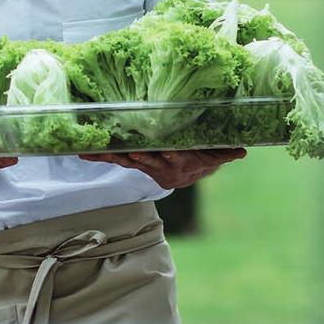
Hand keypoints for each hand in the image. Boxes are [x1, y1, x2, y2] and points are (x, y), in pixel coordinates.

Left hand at [76, 146, 245, 188]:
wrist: (191, 172)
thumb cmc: (204, 157)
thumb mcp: (216, 155)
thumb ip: (226, 152)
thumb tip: (242, 151)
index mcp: (178, 164)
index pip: (170, 158)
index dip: (162, 156)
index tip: (154, 152)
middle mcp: (160, 167)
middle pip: (143, 160)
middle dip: (130, 155)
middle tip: (120, 152)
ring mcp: (146, 166)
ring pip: (125, 160)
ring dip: (107, 156)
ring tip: (87, 153)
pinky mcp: (136, 163)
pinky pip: (117, 159)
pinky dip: (100, 155)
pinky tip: (81, 153)